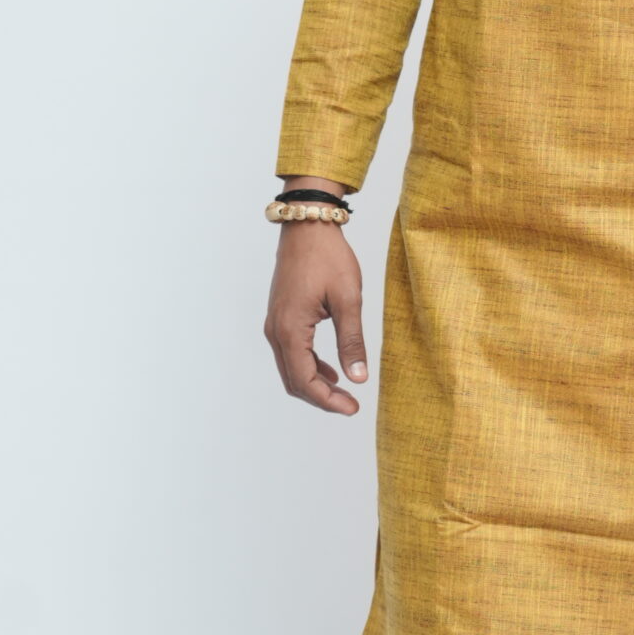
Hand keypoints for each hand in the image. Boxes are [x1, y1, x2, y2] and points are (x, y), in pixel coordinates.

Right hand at [264, 214, 367, 414]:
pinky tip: (331, 371)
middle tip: (351, 405)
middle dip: (321, 398)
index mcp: (291, 329)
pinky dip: (309, 367)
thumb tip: (359, 378)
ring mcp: (275, 324)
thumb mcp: (348, 300)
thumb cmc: (329, 258)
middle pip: (294, 380)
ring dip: (315, 385)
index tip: (353, 408)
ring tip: (344, 393)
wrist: (308, 226)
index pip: (305, 380)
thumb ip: (352, 341)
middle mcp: (276, 330)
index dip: (328, 401)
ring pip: (291, 369)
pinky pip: (291, 353)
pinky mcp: (280, 317)